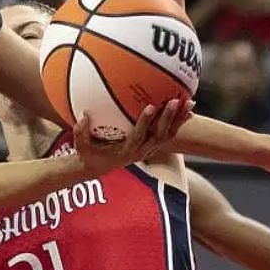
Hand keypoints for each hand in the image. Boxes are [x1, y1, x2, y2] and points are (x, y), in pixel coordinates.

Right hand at [74, 99, 192, 175]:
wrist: (98, 168)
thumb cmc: (89, 155)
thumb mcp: (81, 146)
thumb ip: (80, 132)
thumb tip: (83, 115)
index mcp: (126, 151)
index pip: (138, 136)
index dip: (145, 122)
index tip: (150, 106)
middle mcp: (141, 151)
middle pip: (159, 135)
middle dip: (168, 118)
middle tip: (174, 101)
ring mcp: (149, 149)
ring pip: (168, 135)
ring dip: (179, 119)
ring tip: (189, 102)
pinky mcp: (151, 145)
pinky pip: (168, 133)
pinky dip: (178, 121)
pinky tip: (186, 108)